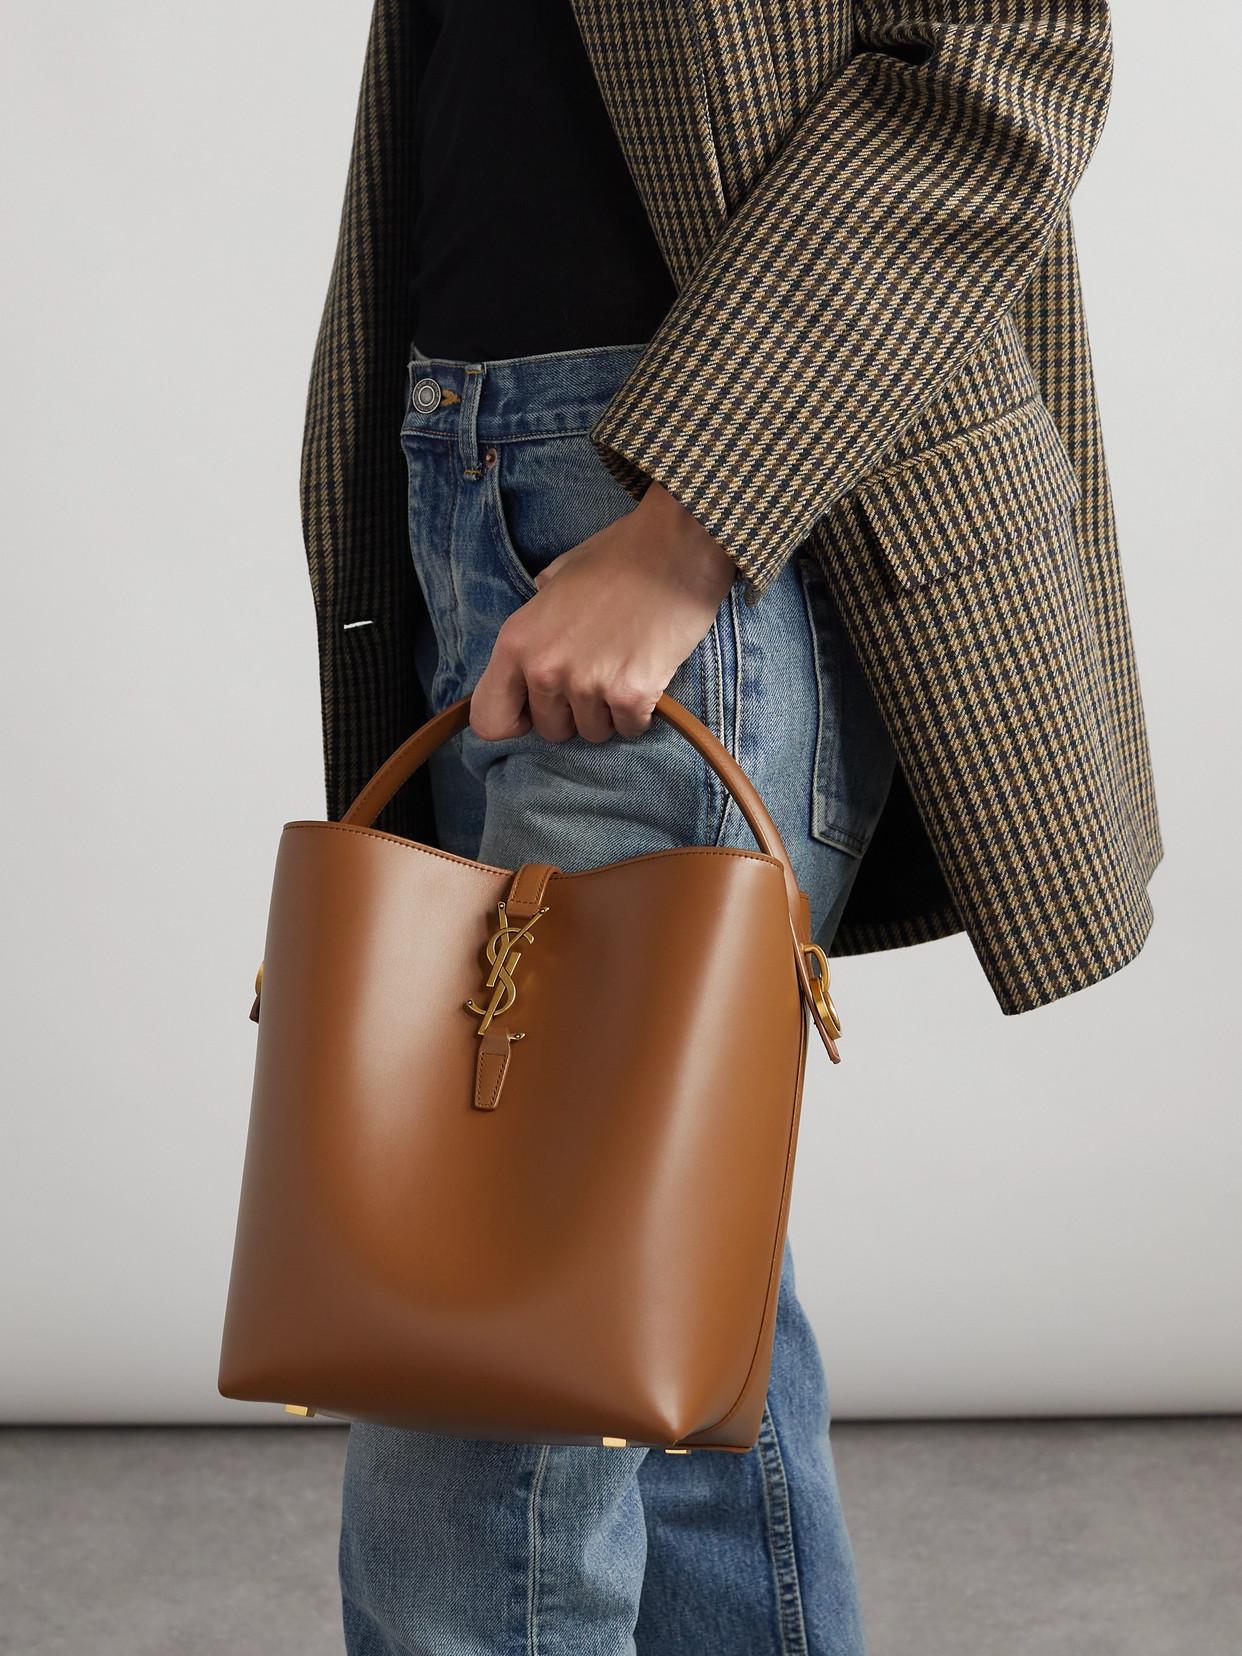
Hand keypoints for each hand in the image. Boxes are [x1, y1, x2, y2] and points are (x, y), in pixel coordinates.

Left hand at [469, 482, 736, 742]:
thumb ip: (538, 612)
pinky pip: (630, 728)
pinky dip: (641, 712)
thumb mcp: (559, 576)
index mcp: (516, 641)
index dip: (516, 719)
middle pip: (550, 730)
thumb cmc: (620, 554)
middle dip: (573, 713)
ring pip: (593, 733)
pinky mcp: (631, 693)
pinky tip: (648, 676)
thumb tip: (533, 639)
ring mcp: (587, 683)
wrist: (677, 544)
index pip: (489, 719)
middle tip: (598, 677)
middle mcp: (544, 668)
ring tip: (625, 669)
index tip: (538, 709)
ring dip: (609, 712)